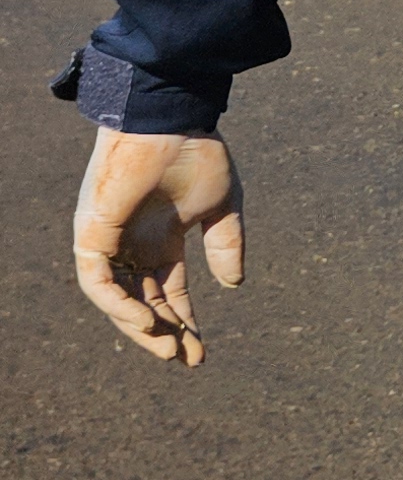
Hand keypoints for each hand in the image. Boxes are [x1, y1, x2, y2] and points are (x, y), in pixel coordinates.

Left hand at [72, 125, 244, 363]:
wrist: (172, 121)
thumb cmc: (196, 154)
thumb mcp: (222, 208)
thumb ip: (226, 246)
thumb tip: (234, 285)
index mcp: (160, 239)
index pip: (167, 292)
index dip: (184, 321)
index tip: (203, 351)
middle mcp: (130, 244)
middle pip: (141, 302)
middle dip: (163, 332)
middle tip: (185, 358)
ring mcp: (109, 240)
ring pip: (115, 298)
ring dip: (138, 326)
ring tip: (167, 346)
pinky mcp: (91, 233)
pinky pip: (97, 280)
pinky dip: (118, 304)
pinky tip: (146, 320)